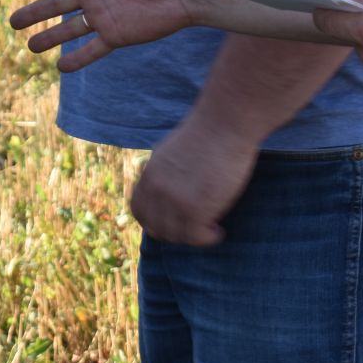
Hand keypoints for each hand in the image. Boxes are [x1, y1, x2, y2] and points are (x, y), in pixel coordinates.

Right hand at [9, 0, 194, 71]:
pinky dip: (77, 59)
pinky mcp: (117, 35)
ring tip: (30, 47)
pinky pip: (92, 50)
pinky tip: (61, 68)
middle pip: (56, 5)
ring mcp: (103, 15)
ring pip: (69, 30)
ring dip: (49, 37)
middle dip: (34, 13)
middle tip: (12, 22)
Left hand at [130, 116, 259, 246]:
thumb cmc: (206, 135)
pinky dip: (208, 238)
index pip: (138, 211)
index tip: (172, 224)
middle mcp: (156, 189)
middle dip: (176, 234)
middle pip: (156, 228)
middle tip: (195, 230)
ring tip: (211, 229)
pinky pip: (196, 236)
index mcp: (149, 174)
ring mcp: (173, 199)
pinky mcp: (195, 208)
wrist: (223, 124)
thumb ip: (165, 174)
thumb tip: (168, 192)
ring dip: (194, 237)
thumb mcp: (172, 153)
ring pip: (177, 236)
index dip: (154, 222)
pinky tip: (219, 231)